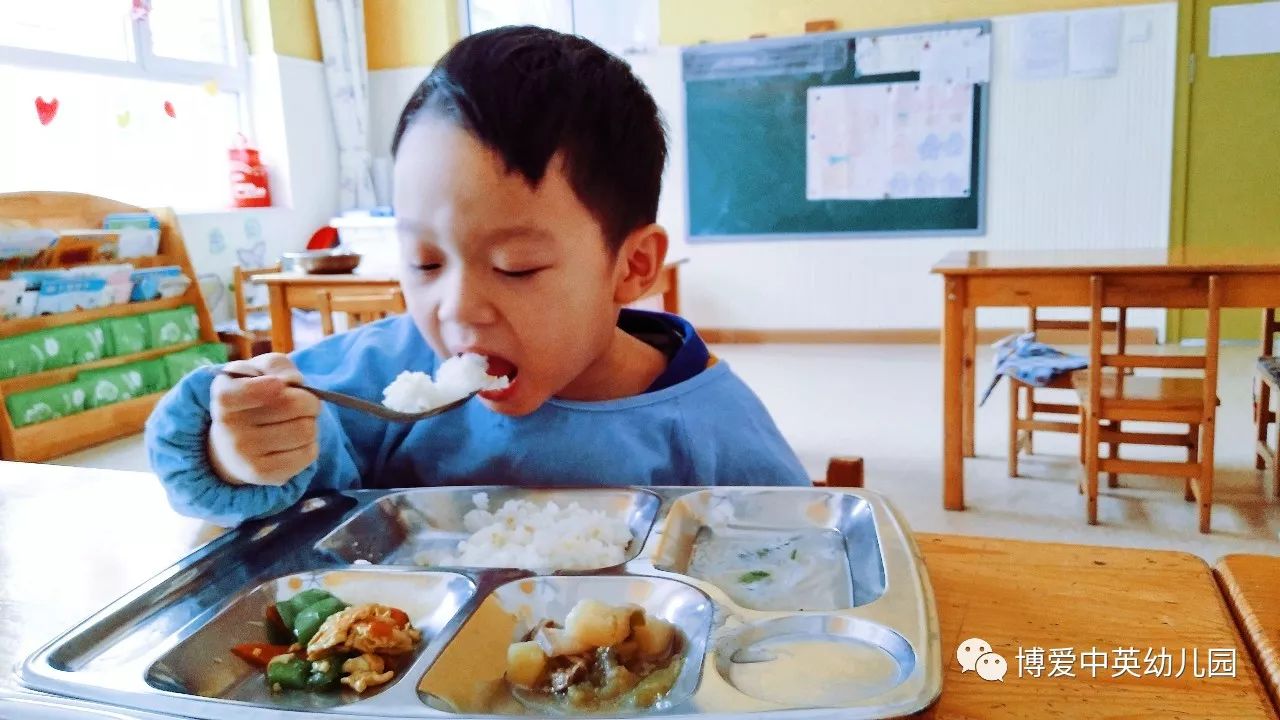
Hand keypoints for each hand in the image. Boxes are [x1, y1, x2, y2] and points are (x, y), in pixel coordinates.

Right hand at [208, 353, 319, 485]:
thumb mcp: (258, 371)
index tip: (279, 385)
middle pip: (294, 405)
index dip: (266, 387)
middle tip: (303, 402)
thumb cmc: (253, 398)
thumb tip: (293, 382)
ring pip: (306, 430)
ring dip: (311, 422)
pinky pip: (309, 453)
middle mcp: (229, 429)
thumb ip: (276, 366)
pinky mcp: (264, 476)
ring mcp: (245, 455)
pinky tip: (295, 442)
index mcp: (224, 397)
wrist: (233, 445)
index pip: (243, 393)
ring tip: (296, 422)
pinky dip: (311, 443)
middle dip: (309, 400)